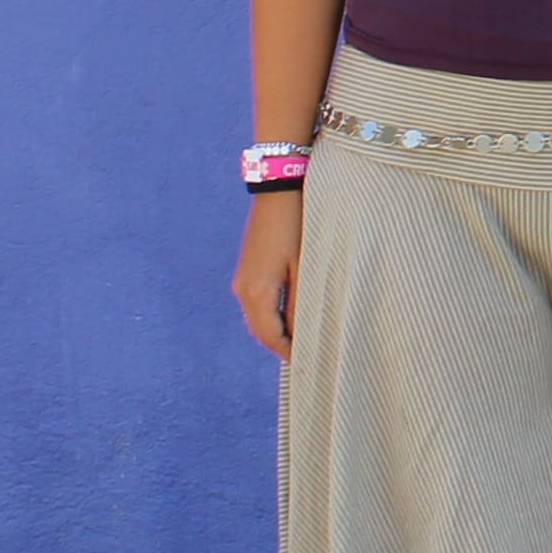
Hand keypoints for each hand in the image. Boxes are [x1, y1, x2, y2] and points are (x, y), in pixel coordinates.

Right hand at [231, 194, 301, 359]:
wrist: (278, 190)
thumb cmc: (298, 225)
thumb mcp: (305, 267)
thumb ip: (300, 303)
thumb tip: (299, 333)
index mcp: (257, 292)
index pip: (270, 336)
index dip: (289, 352)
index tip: (309, 362)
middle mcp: (243, 289)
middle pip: (260, 331)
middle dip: (281, 346)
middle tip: (308, 355)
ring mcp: (242, 279)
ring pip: (257, 319)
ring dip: (276, 331)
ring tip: (303, 338)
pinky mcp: (246, 270)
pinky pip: (256, 303)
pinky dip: (271, 316)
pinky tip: (291, 315)